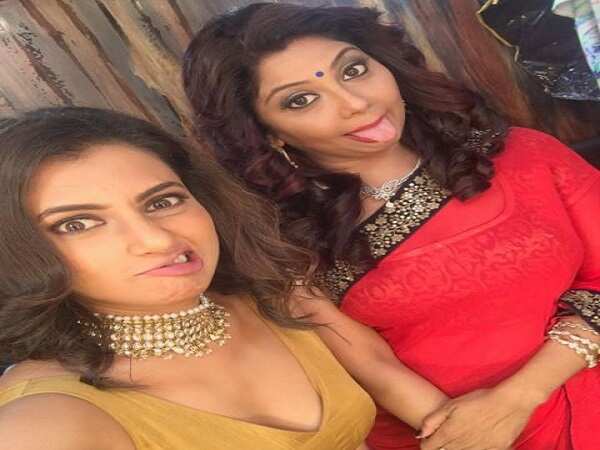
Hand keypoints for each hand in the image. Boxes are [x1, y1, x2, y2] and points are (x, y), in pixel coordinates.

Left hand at [418, 386, 540, 449]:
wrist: (509, 404)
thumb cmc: (480, 400)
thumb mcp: (453, 405)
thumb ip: (433, 420)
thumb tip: (420, 434)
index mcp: (449, 432)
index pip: (429, 447)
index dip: (426, 444)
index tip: (428, 439)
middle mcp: (461, 445)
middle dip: (438, 448)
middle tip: (441, 441)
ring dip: (453, 449)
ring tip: (456, 441)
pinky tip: (471, 444)